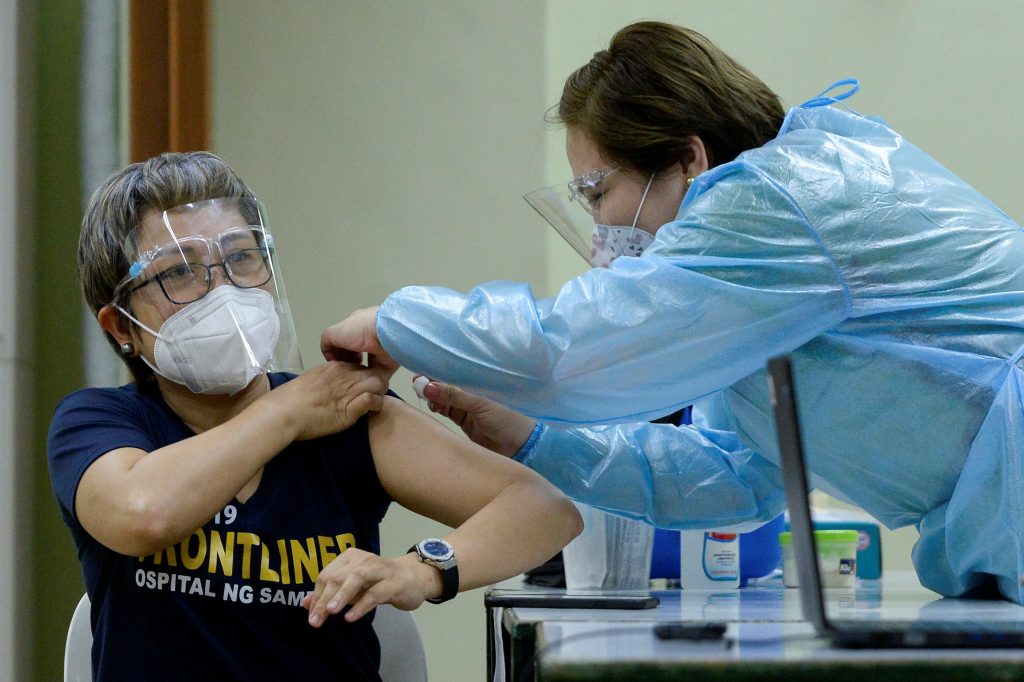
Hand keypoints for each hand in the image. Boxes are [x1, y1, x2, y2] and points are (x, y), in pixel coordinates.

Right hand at [268, 361, 389, 440]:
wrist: (283, 412)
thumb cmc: (291, 399)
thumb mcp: (311, 380)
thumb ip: (326, 380)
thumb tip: (332, 387)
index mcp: (335, 367)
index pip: (361, 367)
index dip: (366, 377)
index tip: (363, 388)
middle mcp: (345, 376)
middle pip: (374, 373)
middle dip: (378, 384)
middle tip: (373, 397)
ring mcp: (349, 391)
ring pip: (378, 384)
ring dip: (379, 394)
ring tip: (373, 405)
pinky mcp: (350, 409)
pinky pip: (374, 401)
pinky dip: (377, 406)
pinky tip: (370, 413)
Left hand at [303, 549, 439, 626]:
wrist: (414, 577)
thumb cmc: (379, 582)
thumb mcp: (353, 587)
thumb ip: (331, 593)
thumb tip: (305, 604)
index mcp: (350, 557)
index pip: (327, 575)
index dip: (317, 595)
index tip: (311, 615)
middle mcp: (363, 559)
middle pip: (338, 577)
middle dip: (324, 599)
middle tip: (315, 621)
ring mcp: (379, 570)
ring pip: (356, 579)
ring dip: (342, 595)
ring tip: (331, 611)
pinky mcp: (393, 583)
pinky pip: (375, 593)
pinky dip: (361, 605)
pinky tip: (351, 617)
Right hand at [321, 306, 397, 376]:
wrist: (388, 334)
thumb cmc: (360, 330)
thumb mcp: (334, 332)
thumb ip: (327, 342)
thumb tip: (331, 355)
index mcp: (358, 325)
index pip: (345, 339)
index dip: (339, 352)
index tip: (337, 363)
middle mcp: (370, 336)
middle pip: (357, 352)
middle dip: (350, 364)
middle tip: (346, 373)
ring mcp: (381, 348)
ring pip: (368, 364)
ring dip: (360, 372)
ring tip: (355, 380)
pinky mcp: (390, 361)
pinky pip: (379, 373)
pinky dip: (372, 380)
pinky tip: (366, 384)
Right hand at [416, 377, 536, 456]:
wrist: (519, 447)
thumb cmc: (505, 420)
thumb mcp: (480, 405)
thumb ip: (455, 396)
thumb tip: (427, 386)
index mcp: (477, 385)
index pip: (453, 375)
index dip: (437, 373)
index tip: (420, 372)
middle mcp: (470, 395)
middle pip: (445, 387)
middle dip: (430, 385)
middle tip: (416, 386)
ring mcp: (465, 409)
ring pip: (443, 399)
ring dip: (432, 397)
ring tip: (423, 397)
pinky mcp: (462, 424)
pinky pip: (446, 412)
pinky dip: (437, 409)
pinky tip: (431, 407)